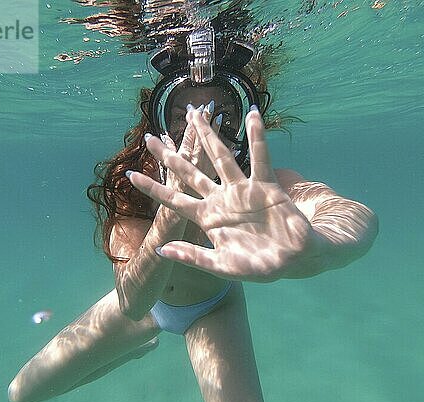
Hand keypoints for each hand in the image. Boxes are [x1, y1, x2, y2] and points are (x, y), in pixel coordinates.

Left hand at [128, 107, 324, 281]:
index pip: (173, 199)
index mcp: (207, 218)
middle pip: (189, 171)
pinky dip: (258, 137)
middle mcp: (220, 199)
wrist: (293, 260)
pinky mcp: (264, 186)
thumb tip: (162, 250)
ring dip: (207, 135)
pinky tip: (251, 115)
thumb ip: (193, 257)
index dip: (152, 187)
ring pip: (220, 157)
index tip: (130, 175)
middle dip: (169, 154)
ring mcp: (241, 190)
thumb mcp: (222, 266)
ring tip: (195, 112)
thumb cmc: (259, 266)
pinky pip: (260, 157)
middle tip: (150, 135)